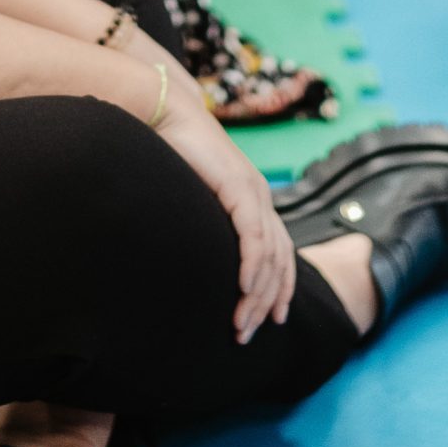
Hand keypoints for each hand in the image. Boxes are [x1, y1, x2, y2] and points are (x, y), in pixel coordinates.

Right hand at [152, 83, 295, 341]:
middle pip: (278, 261)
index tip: (272, 320)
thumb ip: (204, 222)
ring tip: (240, 324)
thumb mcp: (193, 197)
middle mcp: (260, 197)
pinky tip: (244, 288)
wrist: (167, 111)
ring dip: (256, 294)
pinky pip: (253, 233)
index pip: (279, 253)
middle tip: (245, 335)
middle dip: (265, 303)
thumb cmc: (173, 153)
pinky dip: (252, 264)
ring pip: (268, 254)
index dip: (280, 288)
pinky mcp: (238, 184)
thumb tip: (194, 256)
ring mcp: (253, 190)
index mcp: (253, 199)